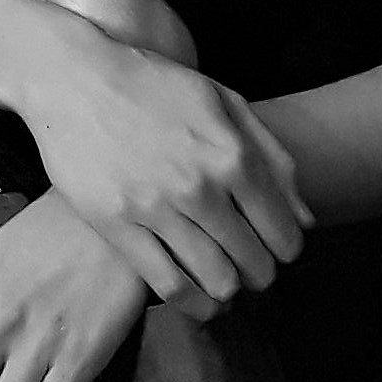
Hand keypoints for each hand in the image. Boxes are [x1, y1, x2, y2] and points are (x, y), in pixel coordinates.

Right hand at [23, 35, 313, 319]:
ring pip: (215, 280)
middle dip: (260, 274)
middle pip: (253, 263)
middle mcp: (200, 186)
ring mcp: (156, 208)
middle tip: (251, 269)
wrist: (75, 78)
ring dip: (229, 291)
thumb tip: (306, 218)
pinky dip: (192, 303)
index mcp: (233, 154)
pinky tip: (198, 300)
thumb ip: (273, 157)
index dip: (286, 250)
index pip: (282, 232)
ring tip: (225, 284)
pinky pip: (167, 284)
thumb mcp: (224, 101)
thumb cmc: (155, 85)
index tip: (277, 250)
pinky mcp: (116, 226)